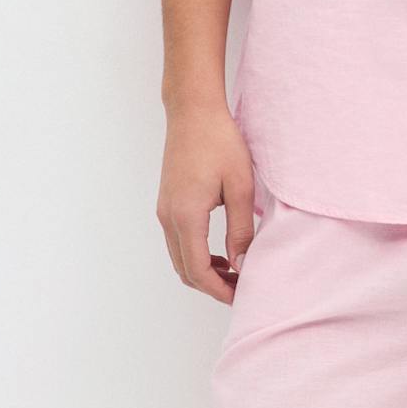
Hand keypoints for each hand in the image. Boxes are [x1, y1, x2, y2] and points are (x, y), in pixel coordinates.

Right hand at [158, 102, 256, 302]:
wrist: (193, 112)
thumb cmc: (219, 142)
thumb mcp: (240, 186)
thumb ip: (241, 229)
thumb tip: (242, 264)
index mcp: (186, 215)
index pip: (199, 270)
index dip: (220, 289)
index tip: (242, 295)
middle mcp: (168, 217)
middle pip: (185, 271)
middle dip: (212, 287)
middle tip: (242, 289)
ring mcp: (164, 211)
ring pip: (179, 259)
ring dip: (204, 273)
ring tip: (235, 274)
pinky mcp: (167, 204)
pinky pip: (178, 243)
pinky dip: (196, 257)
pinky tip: (221, 254)